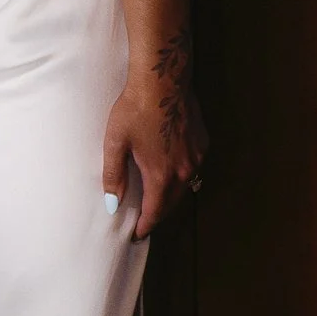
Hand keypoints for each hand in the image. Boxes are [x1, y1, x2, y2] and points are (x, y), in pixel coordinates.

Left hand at [102, 49, 207, 241]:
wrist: (163, 80)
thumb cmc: (135, 108)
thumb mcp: (116, 142)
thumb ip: (114, 176)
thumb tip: (113, 204)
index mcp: (162, 175)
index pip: (155, 212)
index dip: (145, 226)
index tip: (137, 235)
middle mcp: (184, 170)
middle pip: (171, 203)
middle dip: (158, 213)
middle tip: (145, 220)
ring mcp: (197, 156)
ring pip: (185, 187)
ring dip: (171, 196)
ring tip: (157, 199)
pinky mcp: (202, 142)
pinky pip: (193, 168)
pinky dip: (182, 176)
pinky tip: (171, 170)